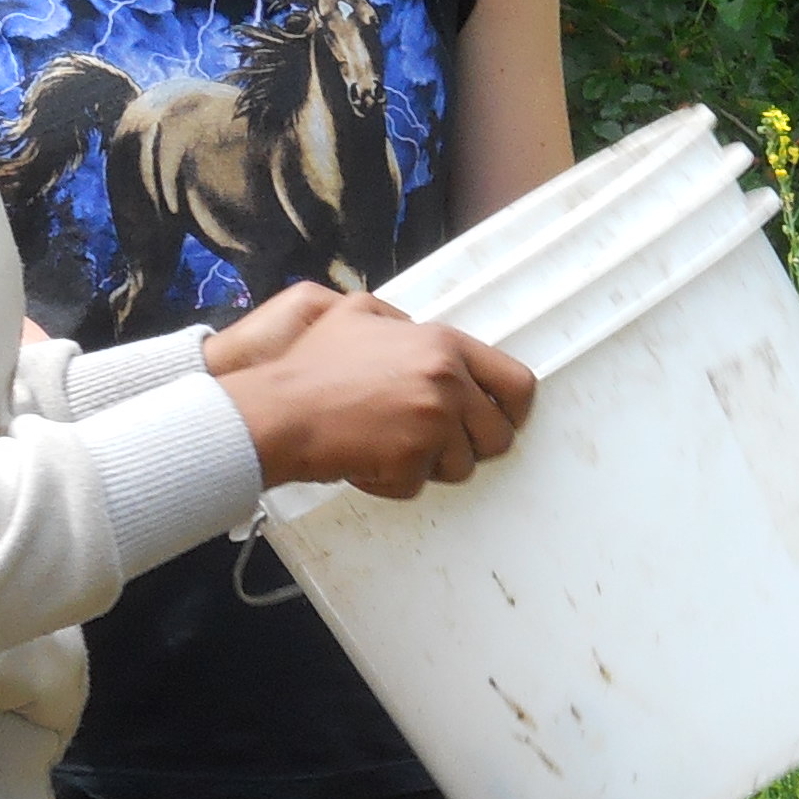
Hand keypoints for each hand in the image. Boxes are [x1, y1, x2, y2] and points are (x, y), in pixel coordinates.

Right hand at [216, 290, 533, 497]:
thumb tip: (416, 333)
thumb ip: (400, 322)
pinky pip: (419, 485)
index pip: (516, 382)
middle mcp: (447, 382)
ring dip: (428, 466)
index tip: (500, 420)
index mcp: (443, 345)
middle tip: (434, 445)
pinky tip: (366, 458)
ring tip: (388, 445)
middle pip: (496, 435)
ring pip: (461, 466)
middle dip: (470, 446)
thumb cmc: (311, 366)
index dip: (512, 409)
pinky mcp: (413, 459)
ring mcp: (433, 423)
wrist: (282, 410)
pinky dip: (393, 481)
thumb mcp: (358, 313)